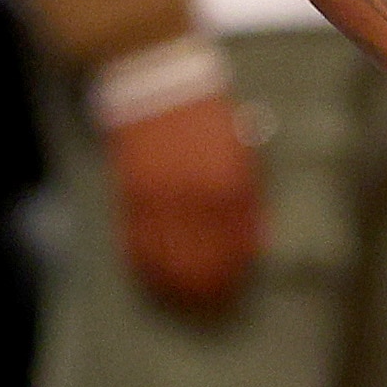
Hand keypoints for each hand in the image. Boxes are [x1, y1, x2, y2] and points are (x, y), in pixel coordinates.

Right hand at [104, 90, 264, 315]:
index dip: (232, 275)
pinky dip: (142, 262)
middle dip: (204, 288)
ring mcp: (161, 197)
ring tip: (178, 300)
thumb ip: (248, 198)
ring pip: (165, 257)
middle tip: (205, 305)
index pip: (236, 246)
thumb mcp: (240, 152)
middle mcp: (196, 197)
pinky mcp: (132, 193)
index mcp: (230, 185)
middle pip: (200, 260)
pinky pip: (136, 240)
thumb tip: (255, 244)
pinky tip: (148, 276)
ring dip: (172, 284)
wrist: (158, 81)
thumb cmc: (206, 117)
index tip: (230, 291)